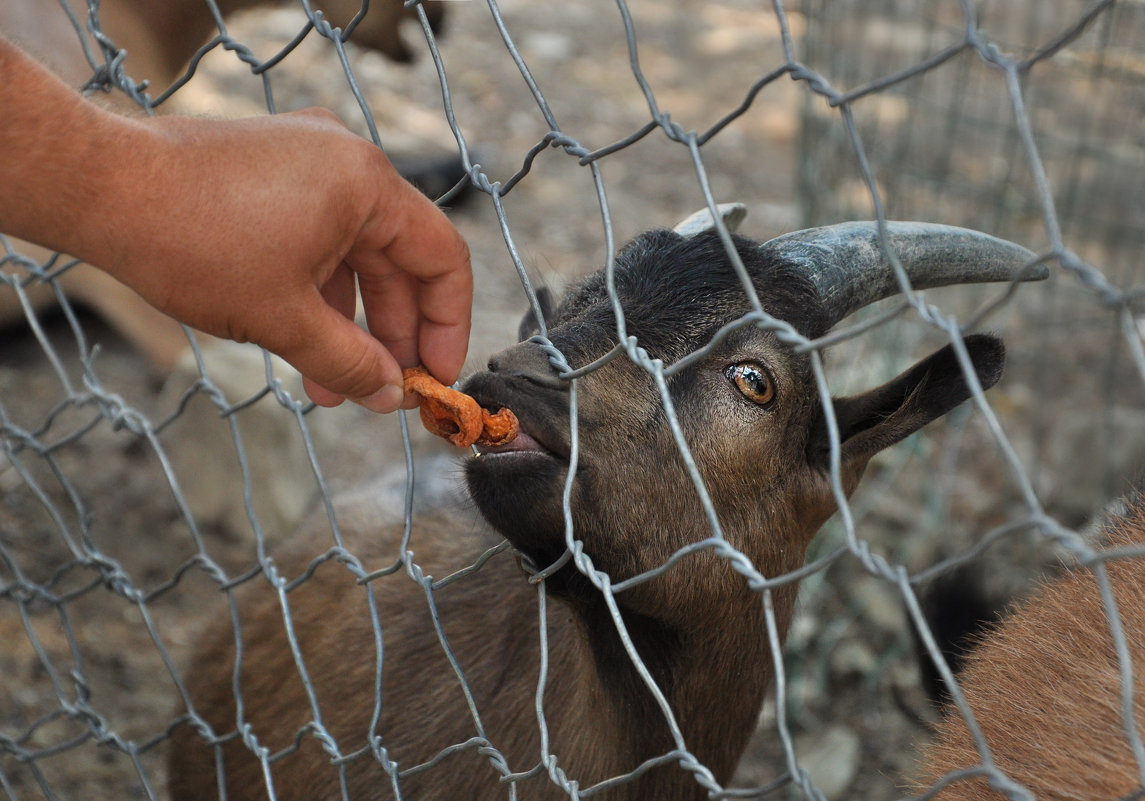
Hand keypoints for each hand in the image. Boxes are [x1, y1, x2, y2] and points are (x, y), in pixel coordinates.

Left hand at [91, 109, 471, 411]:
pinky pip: (320, 237)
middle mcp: (347, 162)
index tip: (435, 376)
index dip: (448, 325)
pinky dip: (318, 291)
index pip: (443, 258)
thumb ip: (351, 362)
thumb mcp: (283, 319)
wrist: (103, 189)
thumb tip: (391, 396)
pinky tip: (302, 343)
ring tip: (333, 386)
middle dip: (392, 333)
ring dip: (350, 323)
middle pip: (399, 259)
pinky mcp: (275, 171)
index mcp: (368, 184)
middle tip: (386, 388)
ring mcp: (308, 160)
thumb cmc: (193, 242)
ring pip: (355, 255)